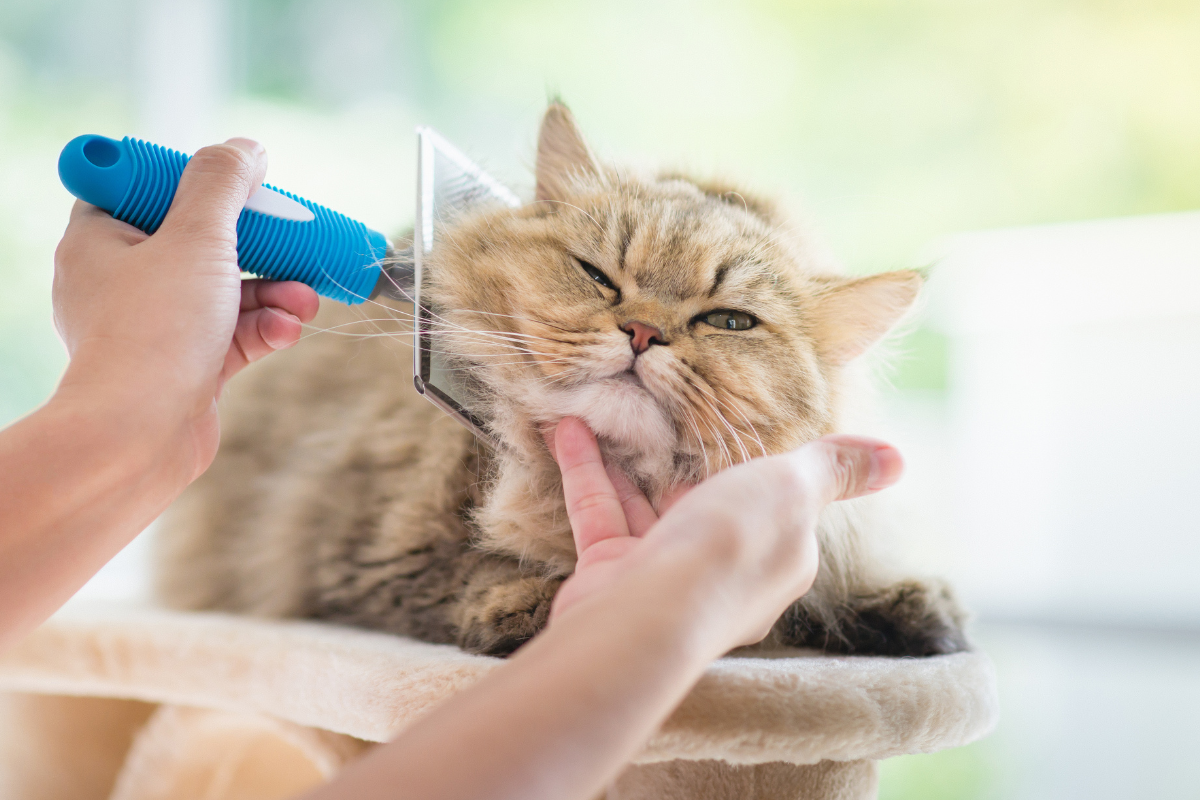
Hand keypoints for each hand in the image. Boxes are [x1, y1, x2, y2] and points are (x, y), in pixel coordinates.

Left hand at [51, 138, 318, 481]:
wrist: (139, 437)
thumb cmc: (154, 333)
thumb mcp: (196, 239)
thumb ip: (223, 185)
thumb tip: (245, 149)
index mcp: (100, 238)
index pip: (144, 187)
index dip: (193, 183)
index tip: (238, 191)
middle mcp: (121, 280)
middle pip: (199, 239)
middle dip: (259, 245)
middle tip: (295, 240)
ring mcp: (154, 326)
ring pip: (225, 290)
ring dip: (274, 290)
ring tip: (306, 299)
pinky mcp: (184, 365)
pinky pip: (233, 333)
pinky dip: (264, 327)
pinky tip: (289, 329)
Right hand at [547, 416, 902, 646]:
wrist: (649, 614)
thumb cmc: (731, 548)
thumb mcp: (793, 491)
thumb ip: (834, 469)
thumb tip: (898, 458)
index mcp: (779, 557)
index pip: (776, 506)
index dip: (761, 464)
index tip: (738, 417)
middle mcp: (723, 572)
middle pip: (706, 505)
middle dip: (685, 459)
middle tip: (665, 403)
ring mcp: (664, 576)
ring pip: (647, 504)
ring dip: (629, 456)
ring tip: (613, 404)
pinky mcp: (612, 573)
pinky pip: (601, 510)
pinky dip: (587, 468)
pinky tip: (570, 428)